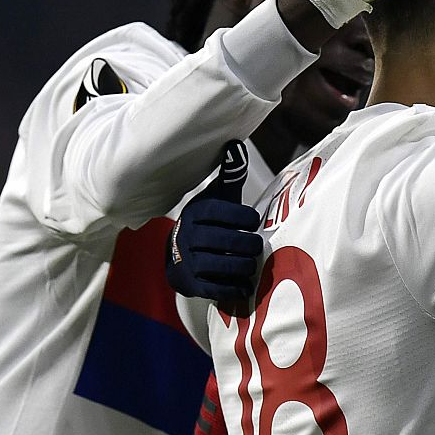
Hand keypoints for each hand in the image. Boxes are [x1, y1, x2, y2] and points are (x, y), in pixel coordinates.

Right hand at [165, 141, 260, 310]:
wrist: (178, 256)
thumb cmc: (208, 222)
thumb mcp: (216, 197)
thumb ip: (230, 176)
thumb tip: (235, 145)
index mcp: (196, 213)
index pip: (217, 212)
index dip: (239, 216)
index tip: (253, 220)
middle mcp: (188, 237)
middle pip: (222, 241)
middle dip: (246, 244)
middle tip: (256, 244)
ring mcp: (188, 262)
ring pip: (220, 265)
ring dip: (243, 266)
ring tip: (252, 263)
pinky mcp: (192, 285)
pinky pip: (216, 289)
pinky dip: (234, 288)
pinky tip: (246, 285)